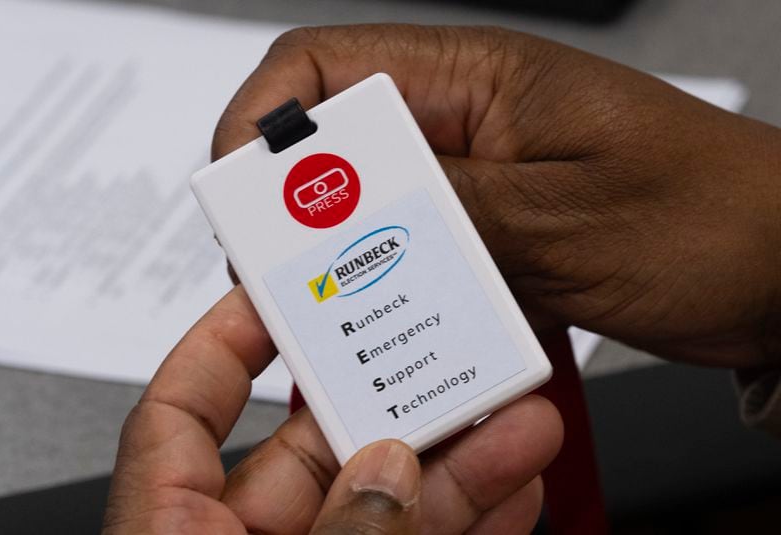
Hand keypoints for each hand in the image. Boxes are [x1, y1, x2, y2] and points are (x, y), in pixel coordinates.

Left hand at [103, 287, 561, 533]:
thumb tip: (384, 473)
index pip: (182, 410)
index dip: (226, 338)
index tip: (278, 288)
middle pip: (313, 443)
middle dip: (393, 397)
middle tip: (446, 347)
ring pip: (385, 499)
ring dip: (458, 458)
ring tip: (516, 415)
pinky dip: (469, 517)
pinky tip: (511, 484)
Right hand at [213, 25, 780, 367]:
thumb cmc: (715, 221)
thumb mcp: (564, 220)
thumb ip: (447, 210)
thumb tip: (347, 210)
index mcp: (480, 80)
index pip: (328, 64)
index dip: (268, 123)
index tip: (246, 197)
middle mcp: (472, 122)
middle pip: (341, 146)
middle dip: (304, 212)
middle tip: (294, 274)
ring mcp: (485, 180)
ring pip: (380, 210)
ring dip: (363, 262)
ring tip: (367, 311)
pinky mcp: (502, 231)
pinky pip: (429, 255)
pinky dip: (415, 293)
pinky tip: (430, 327)